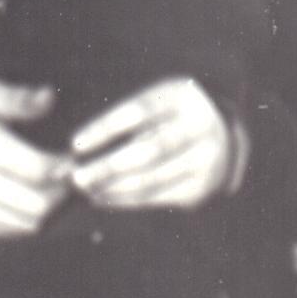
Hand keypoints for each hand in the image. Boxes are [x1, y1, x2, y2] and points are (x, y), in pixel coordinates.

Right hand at [0, 78, 72, 236]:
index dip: (64, 165)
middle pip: (36, 203)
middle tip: (72, 175)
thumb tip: (50, 98)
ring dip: (51, 209)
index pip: (37, 168)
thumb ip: (16, 98)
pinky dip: (30, 218)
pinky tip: (35, 197)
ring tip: (58, 187)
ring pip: (27, 222)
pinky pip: (10, 230)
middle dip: (62, 192)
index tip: (73, 155)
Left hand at [70, 77, 233, 209]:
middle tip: (75, 176)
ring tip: (84, 189)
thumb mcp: (154, 101)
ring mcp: (205, 160)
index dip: (105, 129)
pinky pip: (157, 197)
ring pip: (151, 178)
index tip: (75, 144)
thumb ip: (124, 119)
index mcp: (182, 97)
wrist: (221, 135)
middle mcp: (199, 128)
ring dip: (112, 187)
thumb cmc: (167, 114)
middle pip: (148, 151)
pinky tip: (102, 197)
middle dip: (107, 166)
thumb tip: (77, 147)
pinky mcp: (201, 188)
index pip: (139, 112)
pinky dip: (126, 199)